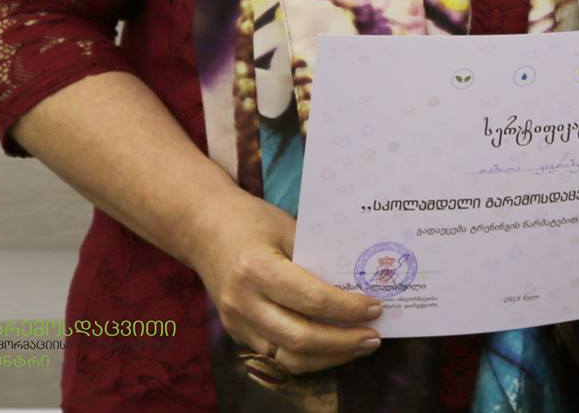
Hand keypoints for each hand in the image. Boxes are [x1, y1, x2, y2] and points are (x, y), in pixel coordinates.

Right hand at [185, 191, 381, 376]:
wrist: (203, 228)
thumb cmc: (252, 221)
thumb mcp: (288, 228)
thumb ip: (319, 256)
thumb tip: (360, 282)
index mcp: (257, 269)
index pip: (311, 300)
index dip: (347, 309)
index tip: (375, 308)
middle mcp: (244, 302)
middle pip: (300, 338)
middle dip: (343, 342)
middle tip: (374, 337)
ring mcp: (236, 322)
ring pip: (287, 357)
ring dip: (329, 357)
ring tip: (359, 346)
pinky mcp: (236, 333)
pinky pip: (275, 355)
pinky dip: (308, 357)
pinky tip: (332, 347)